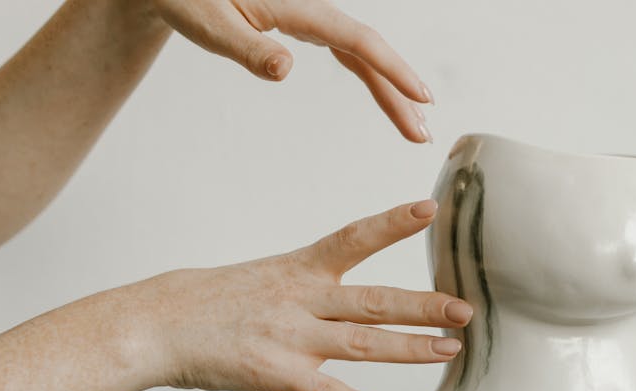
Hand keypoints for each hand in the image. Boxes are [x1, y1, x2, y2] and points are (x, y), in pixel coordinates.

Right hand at [129, 199, 469, 390]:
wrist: (152, 324)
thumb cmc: (210, 304)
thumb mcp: (267, 280)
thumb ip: (312, 289)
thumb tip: (351, 301)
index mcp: (298, 271)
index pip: (353, 239)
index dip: (392, 224)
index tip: (430, 209)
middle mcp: (300, 299)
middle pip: (372, 300)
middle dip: (423, 304)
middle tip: (466, 308)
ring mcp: (288, 336)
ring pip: (360, 342)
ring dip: (408, 348)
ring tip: (450, 351)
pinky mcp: (271, 372)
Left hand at [149, 0, 433, 141]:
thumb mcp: (212, 25)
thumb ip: (249, 49)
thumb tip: (285, 70)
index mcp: (298, 7)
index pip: (358, 41)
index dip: (393, 70)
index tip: (421, 97)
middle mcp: (313, 10)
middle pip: (370, 52)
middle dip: (401, 91)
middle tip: (423, 133)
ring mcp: (312, 18)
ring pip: (363, 54)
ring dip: (391, 88)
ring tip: (414, 124)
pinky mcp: (306, 26)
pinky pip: (349, 52)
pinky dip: (371, 75)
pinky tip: (385, 95)